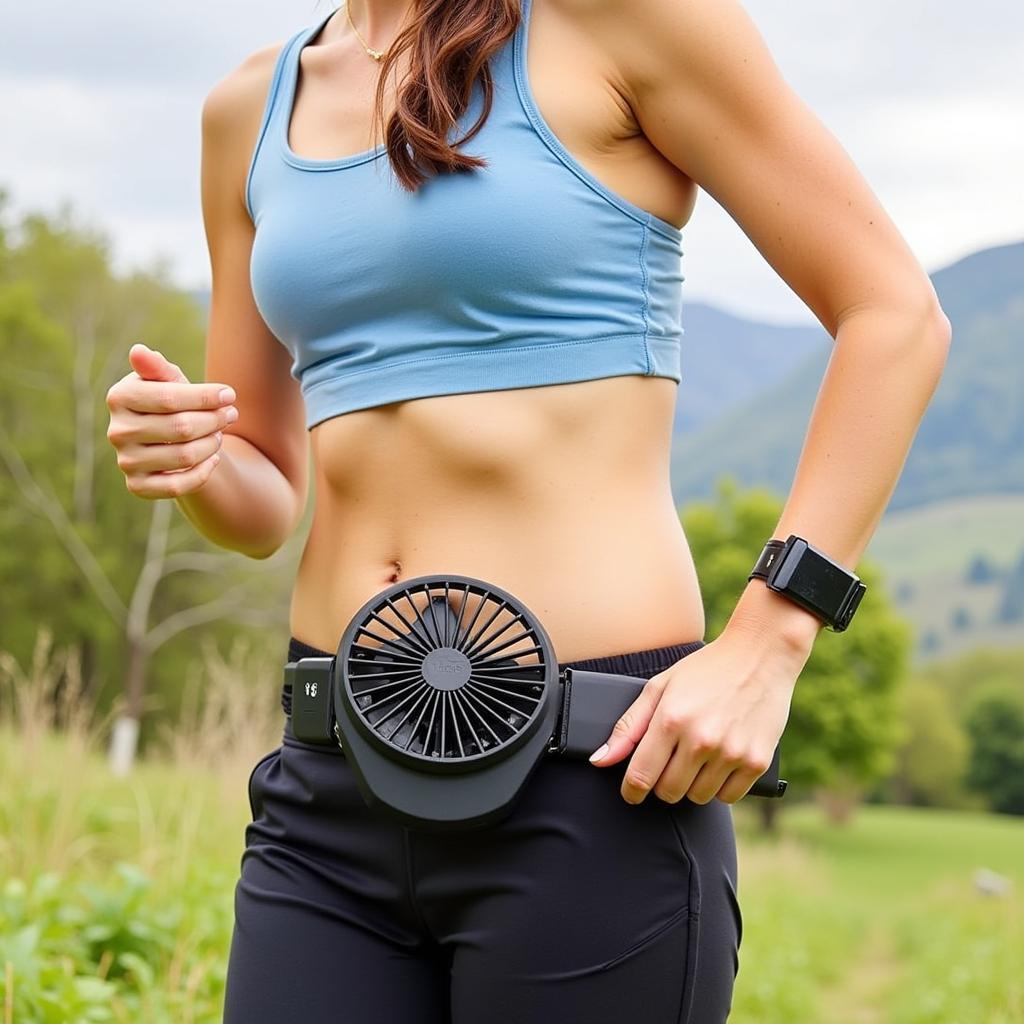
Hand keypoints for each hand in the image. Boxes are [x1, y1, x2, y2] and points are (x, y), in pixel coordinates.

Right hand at [105, 343, 237, 499]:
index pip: (169, 398)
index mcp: (120, 397)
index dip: (205, 397)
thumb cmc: (170, 402)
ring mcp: (126, 461)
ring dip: (212, 444)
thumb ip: (158, 368)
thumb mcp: (168, 381)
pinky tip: (213, 458)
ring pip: (184, 456)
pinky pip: (177, 486)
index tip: (229, 394)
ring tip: (220, 433)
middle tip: (232, 414)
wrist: (166, 440)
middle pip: (180, 428)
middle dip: (214, 420)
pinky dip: (203, 472)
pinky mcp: (137, 486)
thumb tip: (139, 351)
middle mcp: (117, 431)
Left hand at [588, 625, 811, 804]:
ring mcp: (731, 753)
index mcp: (671, 720)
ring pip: (698, 797)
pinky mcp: (756, 762)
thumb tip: (600, 760)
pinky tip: (719, 762)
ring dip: (692, 784)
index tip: (631, 792)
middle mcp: (701, 740)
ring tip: (697, 756)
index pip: (640, 777)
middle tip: (670, 761)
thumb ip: (628, 727)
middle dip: (662, 782)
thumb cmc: (707, 669)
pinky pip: (728, 797)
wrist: (760, 654)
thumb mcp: (660, 687)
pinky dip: (720, 786)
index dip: (631, 790)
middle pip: (668, 792)